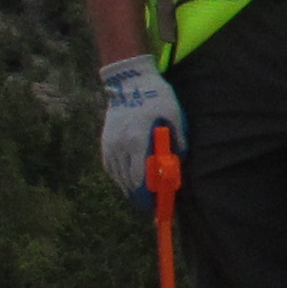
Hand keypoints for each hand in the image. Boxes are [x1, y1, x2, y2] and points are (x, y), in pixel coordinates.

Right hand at [99, 55, 185, 212]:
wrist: (129, 81)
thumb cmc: (155, 96)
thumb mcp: (174, 114)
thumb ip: (179, 138)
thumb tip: (181, 159)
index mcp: (137, 140)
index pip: (139, 178)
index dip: (146, 195)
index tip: (155, 206)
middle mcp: (120, 145)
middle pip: (127, 181)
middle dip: (138, 197)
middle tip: (150, 206)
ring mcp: (110, 144)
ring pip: (116, 176)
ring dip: (128, 189)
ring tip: (139, 197)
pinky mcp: (105, 141)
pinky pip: (109, 167)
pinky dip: (118, 177)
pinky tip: (127, 181)